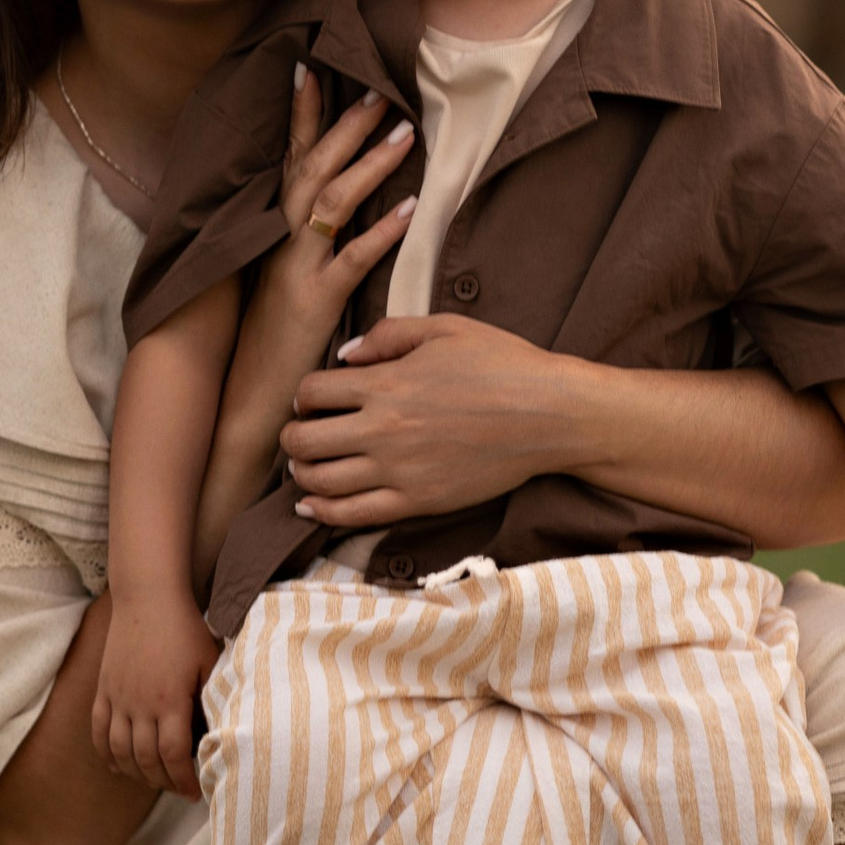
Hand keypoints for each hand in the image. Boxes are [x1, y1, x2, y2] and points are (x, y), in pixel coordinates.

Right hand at [93, 589, 214, 797]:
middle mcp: (139, 704)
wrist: (148, 599)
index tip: (195, 792)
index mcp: (169, 700)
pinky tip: (119, 767)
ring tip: (153, 780)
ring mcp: (117, 698)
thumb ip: (212, 698)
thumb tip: (221, 732)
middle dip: (163, 782)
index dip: (184, 779)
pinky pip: (98, 731)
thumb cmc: (186, 629)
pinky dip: (106, 754)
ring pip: (119, 751)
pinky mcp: (103, 690)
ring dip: (136, 773)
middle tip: (178, 789)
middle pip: (146, 759)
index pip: (174, 755)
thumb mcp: (209, 662)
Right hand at [239, 69, 416, 366]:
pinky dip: (383, 231)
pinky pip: (354, 258)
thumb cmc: (269, 338)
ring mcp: (296, 268)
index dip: (299, 116)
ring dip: (371, 164)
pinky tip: (410, 210)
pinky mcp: (315, 301)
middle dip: (345, 125)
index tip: (311, 70)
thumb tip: (332, 206)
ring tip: (405, 133)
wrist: (247, 396)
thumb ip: (300, 242)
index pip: (287, 160)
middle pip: (313, 168)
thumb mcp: (278, 279)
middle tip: (379, 88)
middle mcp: (279, 240)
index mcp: (270, 231)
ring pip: (333, 202)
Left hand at [284, 312, 580, 525]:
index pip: (311, 392)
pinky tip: (312, 505)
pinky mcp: (418, 502)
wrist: (550, 415)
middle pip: (303, 440)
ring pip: (319, 481)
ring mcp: (399, 471)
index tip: (313, 397)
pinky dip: (322, 512)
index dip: (303, 394)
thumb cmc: (503, 364)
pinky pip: (352, 516)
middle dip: (293, 434)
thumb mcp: (445, 328)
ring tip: (308, 465)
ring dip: (303, 472)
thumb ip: (389, 335)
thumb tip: (347, 355)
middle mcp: (383, 430)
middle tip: (303, 431)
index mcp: (386, 384)